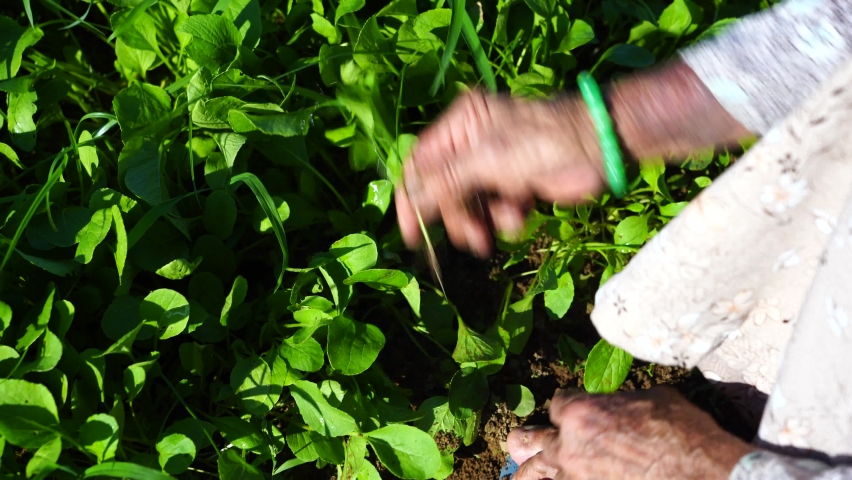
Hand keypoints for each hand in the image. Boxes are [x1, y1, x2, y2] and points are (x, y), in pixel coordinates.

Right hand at [394, 61, 751, 258]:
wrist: (599, 148)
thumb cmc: (541, 143)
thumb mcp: (486, 161)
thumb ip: (445, 183)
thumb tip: (411, 204)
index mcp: (460, 124)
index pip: (419, 164)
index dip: (412, 200)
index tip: (411, 235)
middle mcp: (472, 142)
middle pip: (443, 191)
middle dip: (456, 217)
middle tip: (470, 239)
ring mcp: (494, 165)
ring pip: (468, 206)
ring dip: (479, 224)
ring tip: (492, 238)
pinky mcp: (515, 185)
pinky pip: (494, 211)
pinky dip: (504, 220)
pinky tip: (520, 217)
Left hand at [506, 387, 755, 479]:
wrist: (705, 472)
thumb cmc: (684, 431)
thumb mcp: (651, 398)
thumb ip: (618, 402)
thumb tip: (616, 406)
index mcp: (579, 412)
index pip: (558, 404)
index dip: (568, 408)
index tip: (575, 413)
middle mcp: (567, 446)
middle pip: (528, 441)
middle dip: (525, 441)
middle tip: (521, 445)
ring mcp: (575, 477)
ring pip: (534, 476)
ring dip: (529, 474)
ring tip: (521, 477)